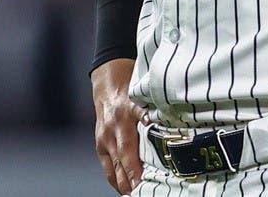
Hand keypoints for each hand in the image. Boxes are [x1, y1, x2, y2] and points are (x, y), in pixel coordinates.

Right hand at [91, 59, 145, 194]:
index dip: (134, 169)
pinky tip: (125, 190)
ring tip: (133, 195)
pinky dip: (115, 180)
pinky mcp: (100, 145)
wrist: (107, 82)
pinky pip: (107, 167)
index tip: (141, 182)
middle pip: (120, 163)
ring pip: (112, 168)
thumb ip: (152, 111)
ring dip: (123, 184)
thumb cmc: (129, 89)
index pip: (128, 150)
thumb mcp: (142, 95)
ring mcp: (103, 139)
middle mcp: (111, 131)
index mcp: (124, 118)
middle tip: (139, 194)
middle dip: (129, 181)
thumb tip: (167, 124)